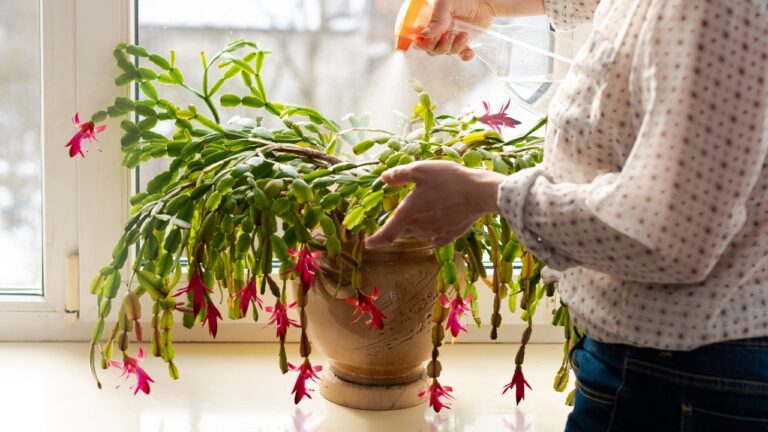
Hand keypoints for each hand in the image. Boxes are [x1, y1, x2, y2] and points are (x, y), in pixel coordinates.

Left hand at [365, 161, 506, 247]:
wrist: (479, 193)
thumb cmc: (449, 179)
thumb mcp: (420, 170)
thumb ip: (399, 175)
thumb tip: (384, 178)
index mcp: (408, 214)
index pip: (386, 234)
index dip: (375, 240)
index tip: (368, 243)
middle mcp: (419, 228)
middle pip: (402, 232)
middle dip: (399, 225)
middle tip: (405, 211)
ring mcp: (435, 234)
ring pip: (418, 234)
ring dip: (416, 227)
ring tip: (424, 209)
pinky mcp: (450, 236)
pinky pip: (434, 238)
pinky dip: (431, 232)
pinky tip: (437, 222)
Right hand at [414, 0, 497, 60]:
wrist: (485, 0)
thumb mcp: (446, 3)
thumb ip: (436, 18)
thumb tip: (425, 35)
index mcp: (427, 18)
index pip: (414, 35)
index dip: (414, 42)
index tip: (418, 44)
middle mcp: (436, 29)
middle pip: (428, 48)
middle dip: (438, 46)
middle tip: (448, 35)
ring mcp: (448, 37)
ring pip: (444, 52)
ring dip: (453, 47)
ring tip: (463, 35)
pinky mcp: (462, 43)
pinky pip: (460, 55)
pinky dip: (464, 55)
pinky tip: (469, 50)